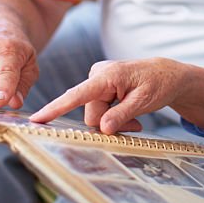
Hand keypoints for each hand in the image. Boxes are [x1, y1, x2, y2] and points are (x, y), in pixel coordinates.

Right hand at [31, 58, 203, 133]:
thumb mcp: (145, 101)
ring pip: (95, 115)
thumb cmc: (158, 83)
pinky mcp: (100, 87)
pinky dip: (114, 117)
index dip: (55, 108)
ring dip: (114, 122)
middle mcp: (97, 75)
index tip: (36, 119)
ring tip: (135, 119)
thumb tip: (103, 128)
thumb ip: (122, 114)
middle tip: (135, 125)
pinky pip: (99, 110)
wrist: (166, 74)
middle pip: (91, 114)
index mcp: (107, 76)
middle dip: (109, 124)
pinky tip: (130, 115)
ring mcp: (97, 80)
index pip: (76, 95)